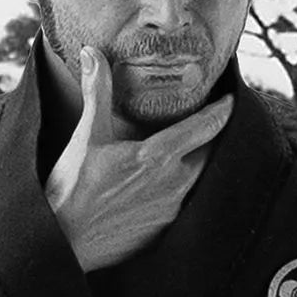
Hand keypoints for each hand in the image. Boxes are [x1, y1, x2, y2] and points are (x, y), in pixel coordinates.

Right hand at [44, 46, 233, 271]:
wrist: (65, 242)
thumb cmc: (73, 190)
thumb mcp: (86, 136)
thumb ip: (96, 91)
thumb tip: (92, 53)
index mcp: (158, 157)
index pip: (206, 127)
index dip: (222, 111)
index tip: (230, 101)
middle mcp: (173, 184)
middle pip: (209, 154)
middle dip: (212, 138)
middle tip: (211, 124)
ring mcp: (171, 211)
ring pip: (197, 181)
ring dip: (197, 165)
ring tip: (190, 152)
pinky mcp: (163, 230)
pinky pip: (183, 205)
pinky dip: (181, 191)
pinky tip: (166, 185)